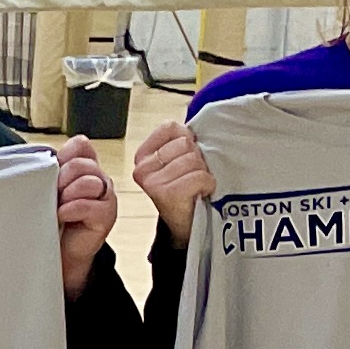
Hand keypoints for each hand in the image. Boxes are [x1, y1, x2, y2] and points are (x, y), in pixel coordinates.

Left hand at [52, 134, 118, 296]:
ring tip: (59, 206)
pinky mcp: (106, 216)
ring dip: (68, 193)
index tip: (53, 171)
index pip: (80, 145)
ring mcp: (105, 196)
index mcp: (85, 167)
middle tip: (53, 193)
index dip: (64, 155)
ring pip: (88, 181)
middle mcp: (98, 178)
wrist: (61, 251)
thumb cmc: (54, 218)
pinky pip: (89, 205)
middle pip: (82, 163)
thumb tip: (46, 158)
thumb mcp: (49, 190)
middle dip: (62, 177)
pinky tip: (63, 215)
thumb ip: (51, 171)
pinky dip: (72, 208)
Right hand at [130, 119, 215, 239]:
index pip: (170, 128)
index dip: (187, 140)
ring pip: (192, 159)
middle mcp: (142, 168)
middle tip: (191, 176)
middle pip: (184, 144)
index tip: (184, 158)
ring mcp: (152, 182)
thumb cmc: (185, 189)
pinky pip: (199, 176)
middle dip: (196, 158)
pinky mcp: (166, 194)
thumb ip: (179, 139)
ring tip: (196, 185)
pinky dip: (207, 184)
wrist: (186, 224)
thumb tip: (191, 125)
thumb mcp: (177, 159)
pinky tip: (200, 193)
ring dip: (202, 173)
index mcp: (143, 156)